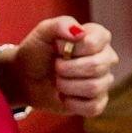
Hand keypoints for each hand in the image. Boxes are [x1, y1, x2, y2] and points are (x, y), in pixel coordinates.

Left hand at [0, 15, 117, 116]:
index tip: (56, 48)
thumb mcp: (43, 32)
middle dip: (66, 69)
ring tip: (58, 81)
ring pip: (94, 87)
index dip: (72, 49)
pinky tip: (64, 96)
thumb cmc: (37, 51)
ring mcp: (104, 81)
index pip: (94, 43)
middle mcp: (106, 57)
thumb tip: (79, 33)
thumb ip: (61, 25)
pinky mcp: (98, 102)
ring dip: (67, 86)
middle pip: (96, 66)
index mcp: (98, 36)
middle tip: (55, 67)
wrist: (25, 77)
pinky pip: (93, 107)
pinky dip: (72, 103)